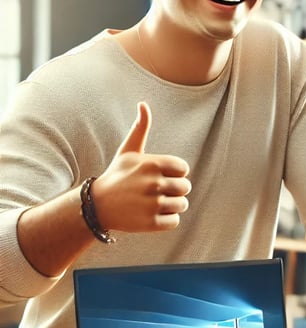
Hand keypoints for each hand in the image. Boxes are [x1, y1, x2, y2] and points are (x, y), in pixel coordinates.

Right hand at [92, 102, 191, 232]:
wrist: (96, 206)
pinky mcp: (150, 223)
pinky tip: (151, 215)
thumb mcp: (128, 151)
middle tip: (156, 192)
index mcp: (153, 164)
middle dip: (174, 190)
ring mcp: (152, 204)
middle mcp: (154, 183)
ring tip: (153, 203)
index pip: (184, 169)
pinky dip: (166, 220)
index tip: (159, 176)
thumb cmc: (117, 175)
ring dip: (171, 205)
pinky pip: (175, 221)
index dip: (174, 173)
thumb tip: (143, 104)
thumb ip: (140, 128)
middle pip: (185, 187)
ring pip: (182, 205)